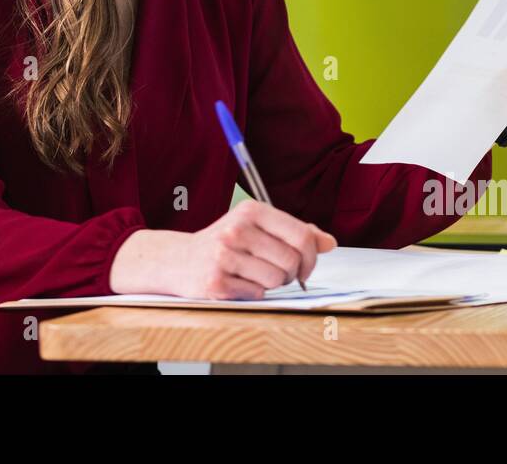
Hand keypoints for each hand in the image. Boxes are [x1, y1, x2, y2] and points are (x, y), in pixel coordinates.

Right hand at [108, 201, 336, 298]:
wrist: (177, 259)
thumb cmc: (224, 243)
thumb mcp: (257, 227)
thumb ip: (295, 232)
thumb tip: (329, 242)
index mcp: (251, 210)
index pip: (301, 234)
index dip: (311, 256)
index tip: (305, 266)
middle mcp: (237, 229)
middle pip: (290, 261)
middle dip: (290, 274)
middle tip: (275, 273)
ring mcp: (224, 255)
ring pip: (275, 280)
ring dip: (270, 285)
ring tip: (253, 276)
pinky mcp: (215, 281)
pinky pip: (256, 294)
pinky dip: (252, 293)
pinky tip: (237, 283)